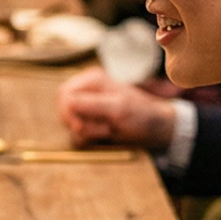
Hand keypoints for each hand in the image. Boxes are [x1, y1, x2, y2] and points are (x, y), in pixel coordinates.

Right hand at [57, 68, 178, 150]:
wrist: (156, 130)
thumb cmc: (141, 115)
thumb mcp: (119, 109)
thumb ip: (92, 104)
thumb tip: (66, 101)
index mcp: (92, 80)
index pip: (64, 94)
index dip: (68, 111)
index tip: (81, 125)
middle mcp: (88, 92)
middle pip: (64, 110)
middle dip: (80, 124)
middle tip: (102, 129)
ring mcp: (88, 108)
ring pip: (70, 124)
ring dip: (88, 133)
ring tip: (109, 131)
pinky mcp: (91, 122)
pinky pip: (78, 133)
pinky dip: (89, 139)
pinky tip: (106, 136)